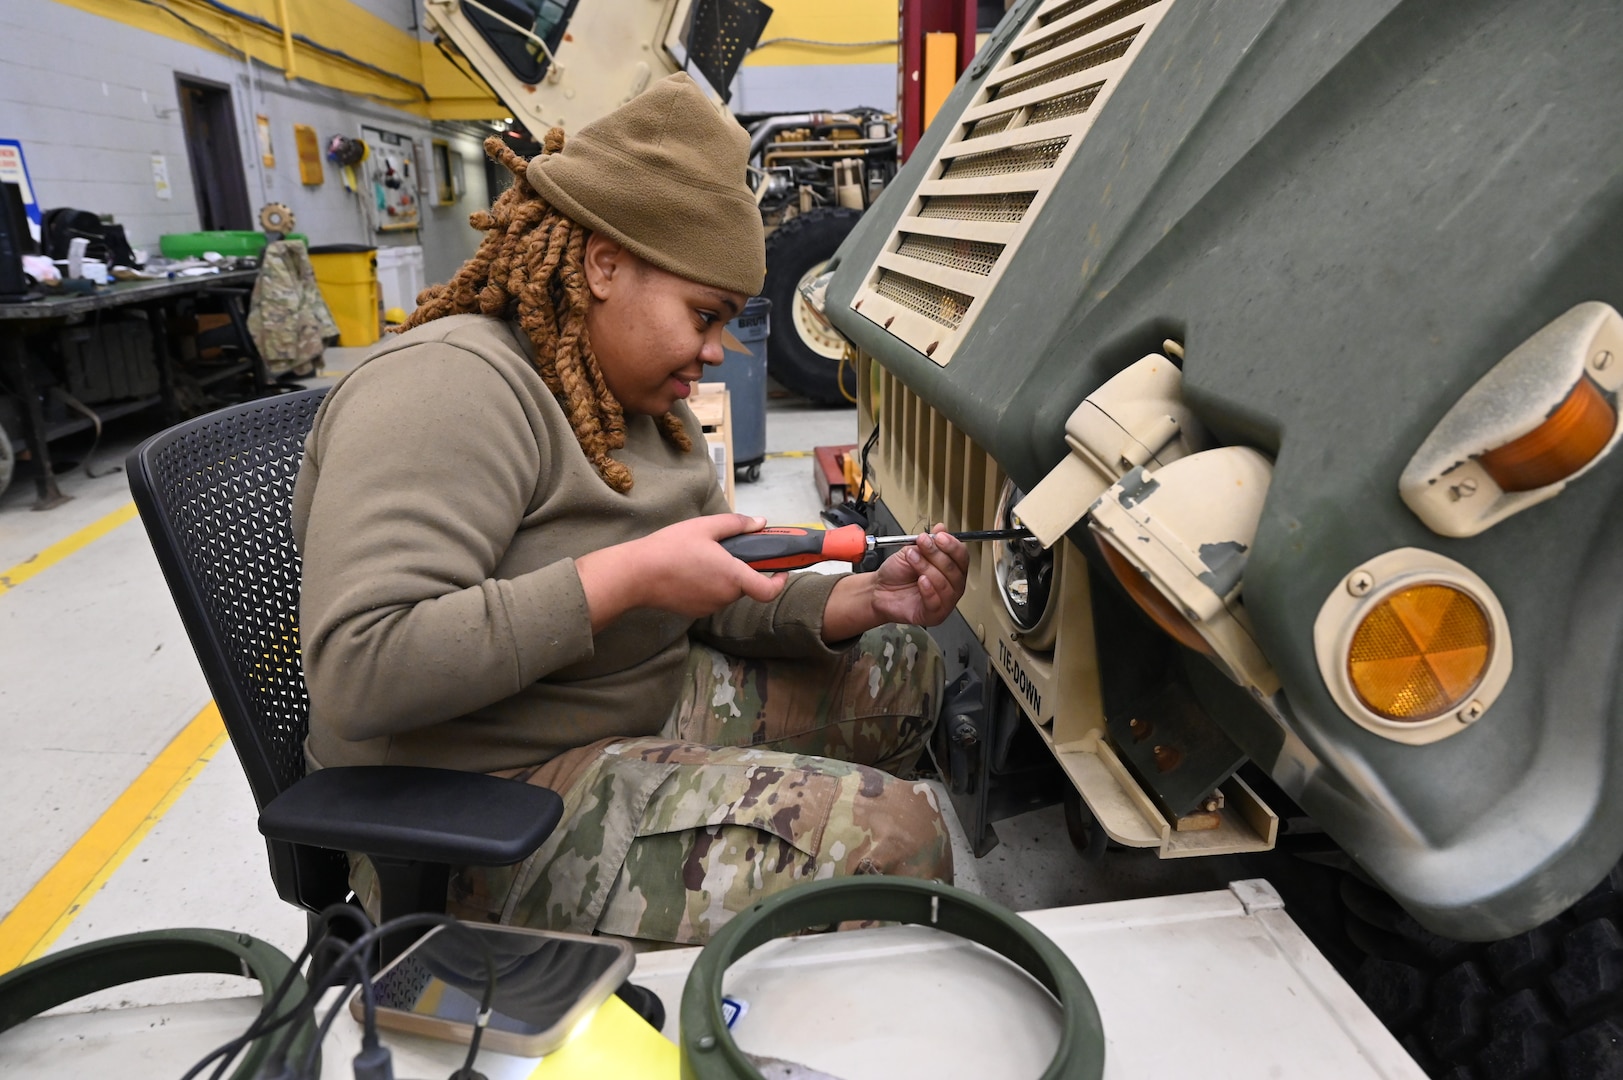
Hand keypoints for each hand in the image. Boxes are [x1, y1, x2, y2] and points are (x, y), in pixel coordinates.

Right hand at [576, 514, 787, 629]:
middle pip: (745, 585)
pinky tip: (689, 570)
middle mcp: (725, 596)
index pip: (768, 591)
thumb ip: (737, 525)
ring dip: (724, 577)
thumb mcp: (705, 526)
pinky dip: (708, 585)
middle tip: (726, 550)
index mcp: (732, 576)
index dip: (779, 581)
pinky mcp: (694, 611)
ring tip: (702, 557)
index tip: (780, 570)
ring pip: (727, 591)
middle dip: (742, 569)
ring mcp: (709, 607)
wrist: (636, 574)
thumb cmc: (670, 548)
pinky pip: (710, 597)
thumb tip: (761, 522)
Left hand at [868, 523, 967, 627]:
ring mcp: (945, 601)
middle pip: (955, 570)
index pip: (961, 557)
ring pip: (946, 585)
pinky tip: (921, 581)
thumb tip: (942, 527)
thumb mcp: (912, 550)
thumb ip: (929, 541)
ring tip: (913, 559)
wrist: (878, 589)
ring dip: (928, 568)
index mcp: (950, 568)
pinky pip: (937, 603)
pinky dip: (929, 590)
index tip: (939, 536)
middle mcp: (951, 585)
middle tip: (922, 543)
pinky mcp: (933, 615)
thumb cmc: (897, 573)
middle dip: (937, 554)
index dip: (952, 545)